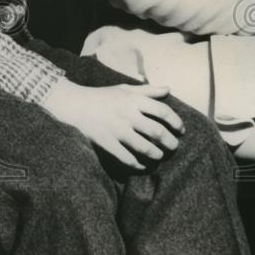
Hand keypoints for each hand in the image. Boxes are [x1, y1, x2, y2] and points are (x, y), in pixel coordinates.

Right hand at [42, 79, 184, 170]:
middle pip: (158, 132)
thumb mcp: (124, 89)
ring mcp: (117, 130)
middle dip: (171, 142)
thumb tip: (168, 89)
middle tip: (174, 147)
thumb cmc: (101, 97)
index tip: (181, 130)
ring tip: (159, 155)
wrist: (73, 105)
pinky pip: (127, 158)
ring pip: (145, 148)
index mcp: (133, 100)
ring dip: (157, 154)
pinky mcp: (107, 143)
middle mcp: (128, 115)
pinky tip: (142, 166)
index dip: (176, 122)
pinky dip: (138, 165)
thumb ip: (147, 91)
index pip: (163, 112)